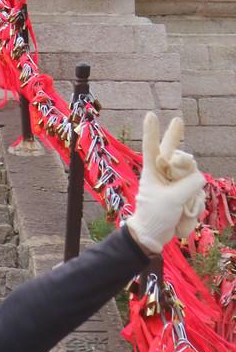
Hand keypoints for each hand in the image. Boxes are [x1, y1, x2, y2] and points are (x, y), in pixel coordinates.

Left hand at [126, 114, 206, 255]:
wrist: (154, 236)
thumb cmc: (156, 215)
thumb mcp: (173, 198)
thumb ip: (189, 183)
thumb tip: (201, 176)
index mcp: (152, 172)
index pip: (152, 148)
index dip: (152, 132)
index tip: (150, 115)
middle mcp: (163, 174)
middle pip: (174, 153)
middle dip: (176, 140)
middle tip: (177, 121)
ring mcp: (174, 184)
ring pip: (192, 176)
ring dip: (191, 193)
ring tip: (182, 208)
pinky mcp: (183, 194)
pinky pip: (196, 191)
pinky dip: (194, 203)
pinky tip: (186, 213)